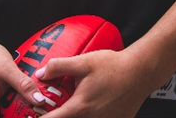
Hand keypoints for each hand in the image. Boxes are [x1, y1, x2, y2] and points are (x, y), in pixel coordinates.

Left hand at [34, 48, 157, 117]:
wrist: (141, 72)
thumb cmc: (114, 67)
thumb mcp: (83, 62)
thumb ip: (58, 67)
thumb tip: (41, 73)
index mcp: (81, 106)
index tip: (35, 116)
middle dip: (60, 115)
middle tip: (56, 107)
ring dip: (76, 114)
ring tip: (79, 102)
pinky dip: (93, 115)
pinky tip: (96, 104)